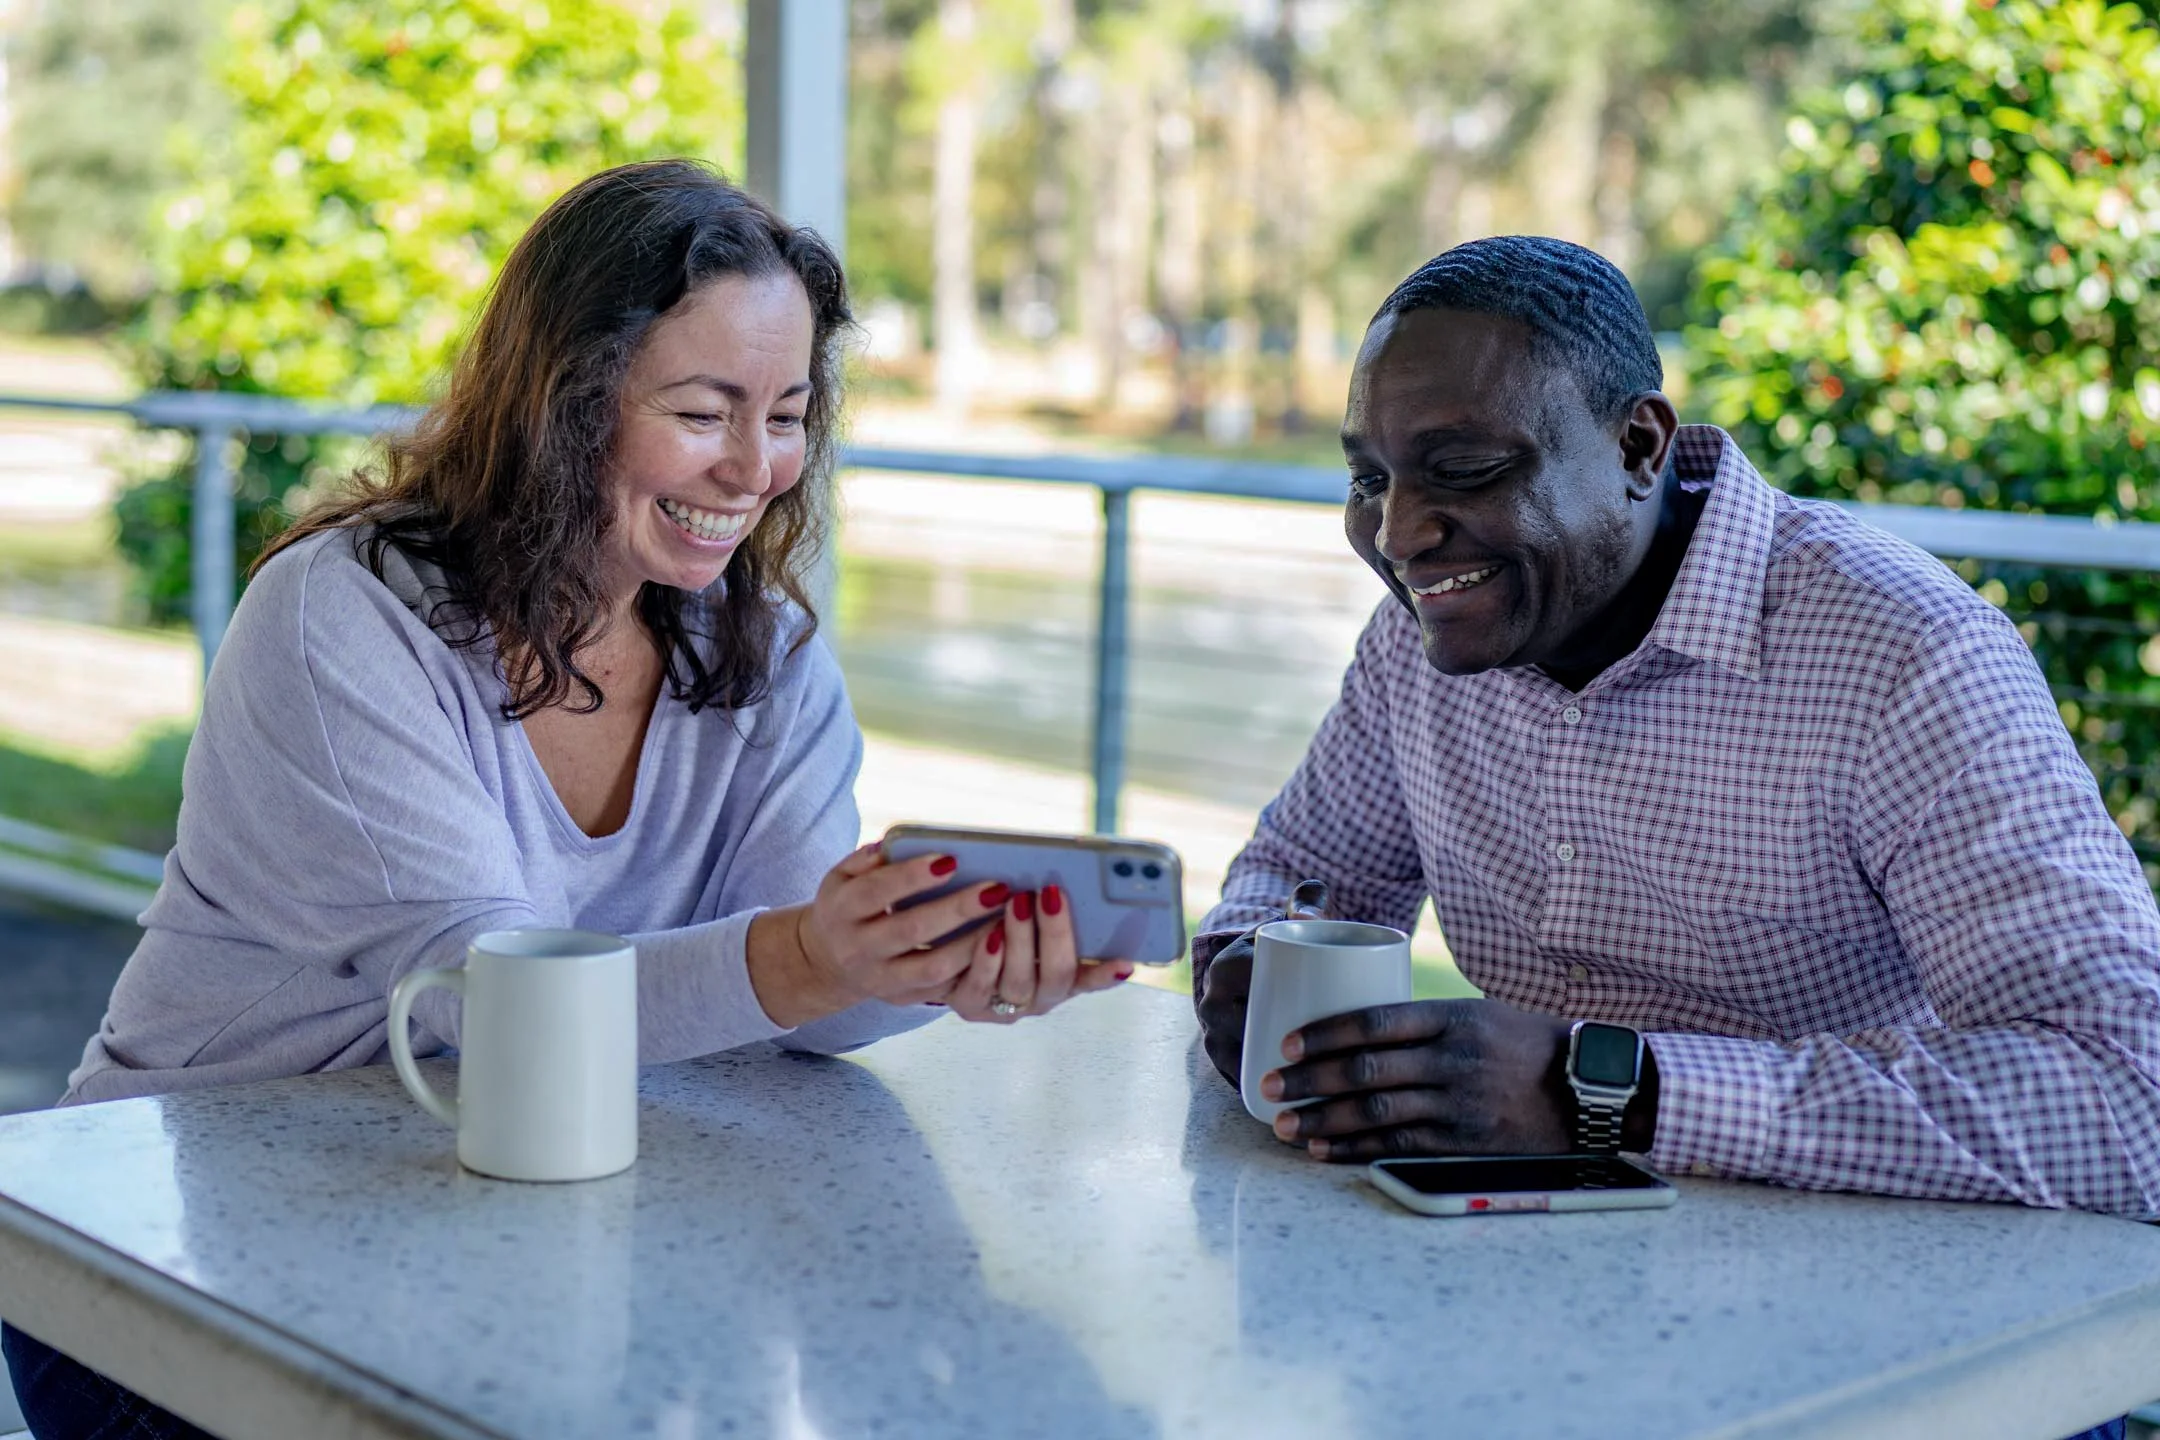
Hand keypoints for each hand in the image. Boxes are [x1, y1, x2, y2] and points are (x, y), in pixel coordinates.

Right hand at [747, 844, 1011, 1025]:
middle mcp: (859, 949)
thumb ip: (864, 860)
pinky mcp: (903, 998)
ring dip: (973, 944)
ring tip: (1007, 919)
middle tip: (997, 888)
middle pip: (911, 930)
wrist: (827, 960)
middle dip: (957, 909)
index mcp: (842, 911)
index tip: (951, 860)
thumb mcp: (840, 877)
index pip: (876, 892)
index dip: (912, 877)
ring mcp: (882, 979)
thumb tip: (892, 844)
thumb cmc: (848, 905)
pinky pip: (943, 989)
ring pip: (932, 968)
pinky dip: (972, 969)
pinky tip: (999, 946)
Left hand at [941, 884, 1132, 1023]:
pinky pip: (981, 987)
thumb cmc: (995, 923)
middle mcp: (1039, 997)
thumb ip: (1047, 908)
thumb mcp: (1027, 917)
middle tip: (1051, 895)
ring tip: (1017, 903)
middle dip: (1056, 933)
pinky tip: (989, 933)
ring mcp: (1006, 1006)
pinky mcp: (971, 1006)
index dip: (1108, 974)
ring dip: (1021, 940)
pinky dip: (987, 959)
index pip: (1091, 977)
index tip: (1126, 962)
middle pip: (1057, 975)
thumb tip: (1058, 879)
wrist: (947, 950)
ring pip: (1020, 981)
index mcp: (1062, 979)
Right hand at [1194, 881, 1329, 1088]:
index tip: (1327, 1003)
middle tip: (1340, 1046)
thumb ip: (1306, 903)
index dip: (1281, 994)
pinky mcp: (1224, 1062)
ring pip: (1246, 1060)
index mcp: (1225, 968)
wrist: (1255, 976)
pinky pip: (1241, 1081)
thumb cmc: (1285, 950)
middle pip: (1252, 1029)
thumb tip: (1307, 912)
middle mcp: (1213, 1004)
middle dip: (1290, 1042)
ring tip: (1325, 1081)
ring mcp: (1215, 1036)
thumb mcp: (1292, 924)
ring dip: (1277, 1076)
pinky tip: (1294, 1110)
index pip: (1250, 981)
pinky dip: (1265, 1096)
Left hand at [1259, 999, 1574, 1160]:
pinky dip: (1357, 1149)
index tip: (1287, 1044)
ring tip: (1285, 1126)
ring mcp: (1460, 1103)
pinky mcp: (1465, 1141)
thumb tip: (1355, 1027)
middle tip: (1268, 1087)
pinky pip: (1400, 1146)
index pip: (1375, 1021)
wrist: (1588, 1088)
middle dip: (1309, 1080)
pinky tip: (1324, 1151)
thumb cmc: (1523, 1045)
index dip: (1325, 1034)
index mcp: (1452, 1017)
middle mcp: (1453, 1058)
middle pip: (1366, 1069)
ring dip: (1324, 1120)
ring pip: (1377, 1111)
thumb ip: (1422, 1022)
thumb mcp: (1477, 1013)